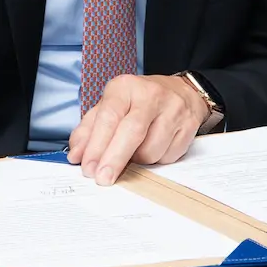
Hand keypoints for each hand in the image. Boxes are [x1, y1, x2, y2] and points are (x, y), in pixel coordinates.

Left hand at [64, 73, 208, 185]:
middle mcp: (150, 95)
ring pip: (151, 150)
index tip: (88, 167)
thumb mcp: (109, 106)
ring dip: (137, 161)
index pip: (108, 117)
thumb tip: (76, 155)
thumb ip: (89, 130)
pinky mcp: (189, 126)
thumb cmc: (137, 102)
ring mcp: (173, 110)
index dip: (96, 146)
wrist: (180, 91)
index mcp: (124, 87)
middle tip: (102, 178)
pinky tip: (152, 147)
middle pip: (131, 133)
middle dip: (114, 160)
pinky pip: (168, 156)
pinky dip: (156, 160)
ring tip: (133, 152)